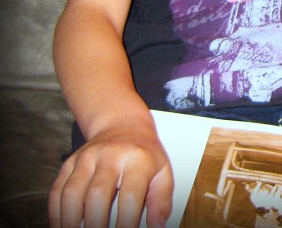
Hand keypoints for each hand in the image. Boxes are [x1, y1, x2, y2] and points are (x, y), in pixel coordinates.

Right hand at [48, 122, 172, 227]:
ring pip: (72, 192)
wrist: (124, 126)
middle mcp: (110, 155)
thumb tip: (157, 226)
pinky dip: (56, 212)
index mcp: (137, 159)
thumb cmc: (144, 155)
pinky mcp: (69, 163)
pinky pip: (57, 190)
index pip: (130, 195)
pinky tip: (61, 225)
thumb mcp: (162, 172)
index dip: (126, 221)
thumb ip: (161, 201)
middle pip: (97, 193)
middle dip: (95, 223)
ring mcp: (86, 158)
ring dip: (71, 220)